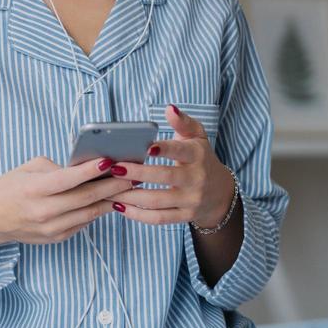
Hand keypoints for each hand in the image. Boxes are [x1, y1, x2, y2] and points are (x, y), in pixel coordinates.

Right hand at [0, 153, 137, 252]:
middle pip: (85, 198)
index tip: (110, 161)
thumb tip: (84, 169)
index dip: (90, 171)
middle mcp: (43, 211)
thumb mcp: (27, 168)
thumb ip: (56, 167)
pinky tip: (110, 200)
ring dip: (111, 200)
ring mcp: (51, 227)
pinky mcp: (57, 237)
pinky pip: (84, 223)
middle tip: (132, 175)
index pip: (67, 179)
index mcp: (33, 189)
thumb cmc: (10, 187)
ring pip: (90, 213)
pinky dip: (98, 210)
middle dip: (112, 186)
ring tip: (128, 188)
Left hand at [110, 103, 234, 227]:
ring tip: (107, 190)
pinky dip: (137, 215)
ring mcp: (191, 200)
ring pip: (157, 201)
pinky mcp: (184, 216)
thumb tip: (169, 108)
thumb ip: (183, 122)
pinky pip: (159, 218)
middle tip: (114, 168)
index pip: (180, 150)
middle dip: (137, 173)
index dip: (164, 149)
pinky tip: (119, 206)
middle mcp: (196, 178)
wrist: (220, 193)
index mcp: (197, 155)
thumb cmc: (201, 158)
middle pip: (164, 176)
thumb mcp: (197, 137)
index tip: (145, 147)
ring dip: (130, 197)